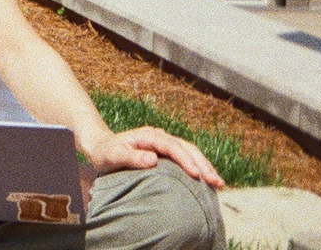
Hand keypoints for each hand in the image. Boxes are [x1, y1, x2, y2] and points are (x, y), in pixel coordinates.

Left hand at [85, 126, 224, 188]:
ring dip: (205, 166)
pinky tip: (207, 181)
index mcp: (149, 136)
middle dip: (203, 164)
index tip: (196, 175)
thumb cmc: (106, 153)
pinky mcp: (166, 152)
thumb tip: (153, 159)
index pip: (172, 147)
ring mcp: (165, 143)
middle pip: (187, 148)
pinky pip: (186, 158)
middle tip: (216, 182)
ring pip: (190, 152)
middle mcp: (160, 136)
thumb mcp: (113, 156)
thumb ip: (131, 157)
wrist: (101, 147)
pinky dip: (198, 167)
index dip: (185, 160)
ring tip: (218, 184)